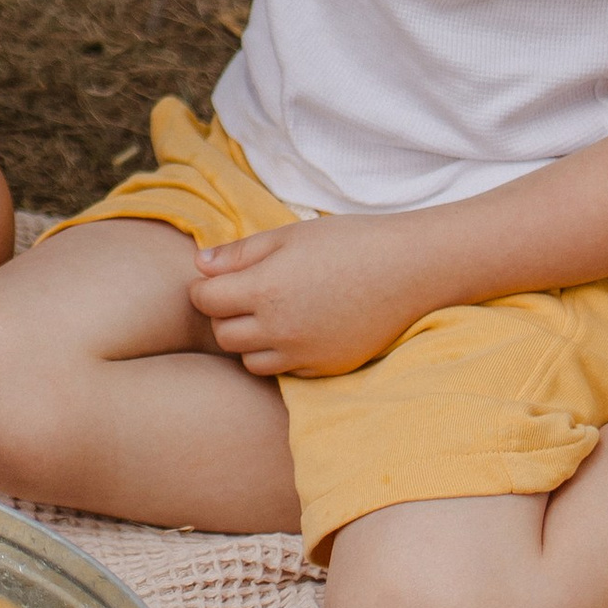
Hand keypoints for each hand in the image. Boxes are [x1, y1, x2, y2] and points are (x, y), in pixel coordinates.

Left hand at [186, 213, 437, 378]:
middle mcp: (278, 329)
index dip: (204, 287)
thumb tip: (199, 266)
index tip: (217, 278)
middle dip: (224, 316)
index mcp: (263, 290)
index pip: (205, 300)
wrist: (409, 269)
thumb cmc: (347, 242)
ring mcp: (302, 354)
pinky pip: (285, 371)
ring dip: (251, 341)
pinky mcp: (325, 368)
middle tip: (244, 295)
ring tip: (272, 314)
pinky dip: (282, 354)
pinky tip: (300, 328)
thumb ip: (239, 254)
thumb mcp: (288, 236)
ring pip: (250, 361)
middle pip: (223, 336)